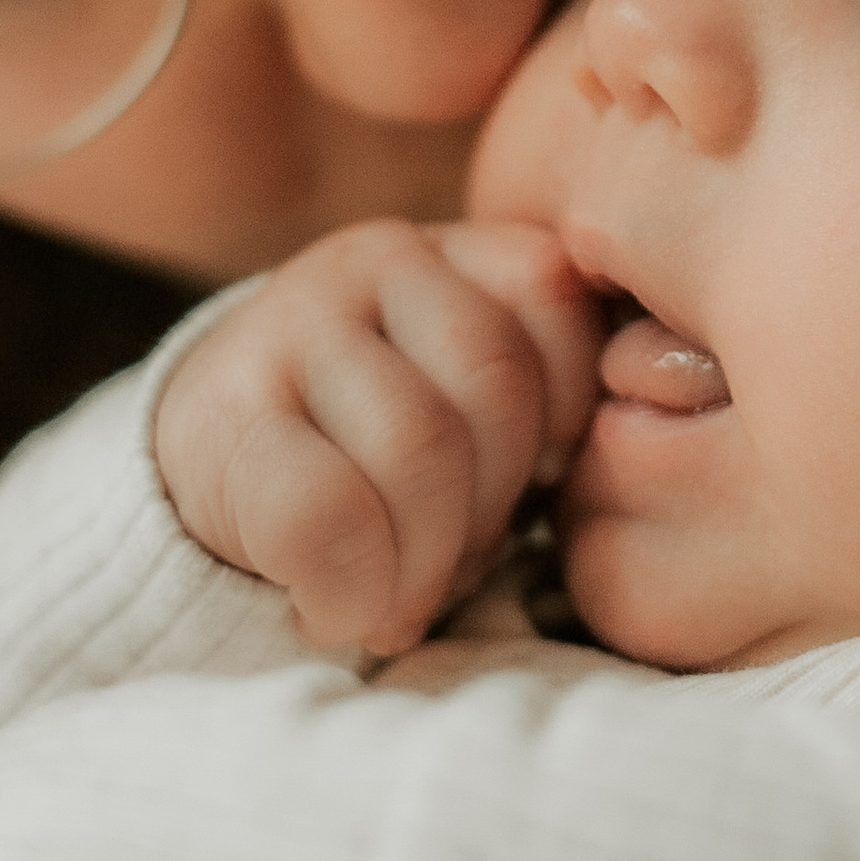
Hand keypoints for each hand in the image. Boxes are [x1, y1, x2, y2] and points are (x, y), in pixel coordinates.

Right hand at [154, 219, 600, 657]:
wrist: (206, 462)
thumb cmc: (379, 444)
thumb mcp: (469, 390)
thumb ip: (546, 388)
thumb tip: (652, 443)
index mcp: (460, 251)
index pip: (556, 301)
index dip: (566, 418)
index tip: (535, 486)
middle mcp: (377, 261)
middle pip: (495, 386)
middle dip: (493, 504)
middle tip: (458, 567)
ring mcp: (293, 326)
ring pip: (418, 448)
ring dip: (425, 560)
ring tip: (401, 598)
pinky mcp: (227, 418)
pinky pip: (326, 512)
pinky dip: (350, 589)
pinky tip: (336, 609)